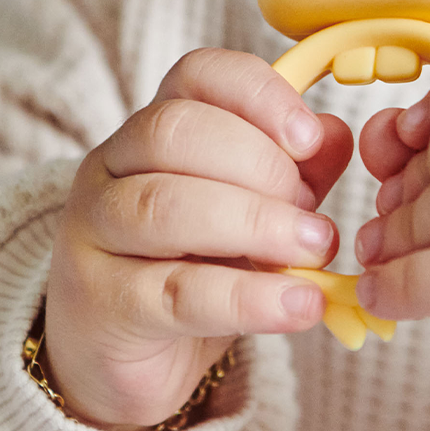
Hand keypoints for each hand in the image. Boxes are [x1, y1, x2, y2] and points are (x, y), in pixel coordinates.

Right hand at [45, 48, 351, 430]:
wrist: (126, 355)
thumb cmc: (195, 268)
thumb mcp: (254, 210)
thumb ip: (295, 171)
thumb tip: (335, 133)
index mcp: (154, 128)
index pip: (196, 75)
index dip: (259, 95)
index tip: (309, 138)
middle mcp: (112, 167)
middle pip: (176, 131)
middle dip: (262, 166)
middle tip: (312, 214)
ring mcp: (95, 234)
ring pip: (167, 206)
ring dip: (257, 225)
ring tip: (315, 251)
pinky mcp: (103, 305)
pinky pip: (178, 292)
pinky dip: (250, 298)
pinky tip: (300, 304)